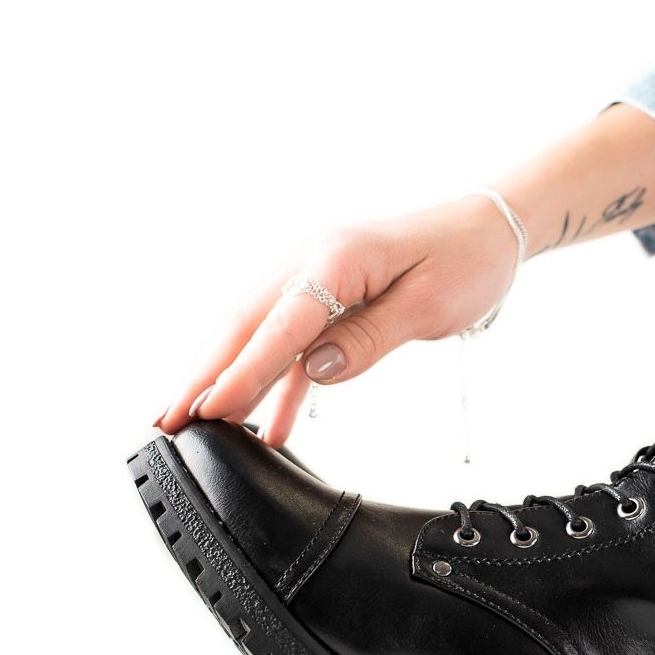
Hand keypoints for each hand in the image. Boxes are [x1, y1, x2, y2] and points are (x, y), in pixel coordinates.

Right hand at [154, 196, 516, 445]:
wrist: (489, 229)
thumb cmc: (466, 260)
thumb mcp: (427, 304)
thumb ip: (368, 338)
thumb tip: (316, 371)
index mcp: (335, 259)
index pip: (278, 325)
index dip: (240, 371)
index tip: (207, 409)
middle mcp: (313, 263)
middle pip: (246, 325)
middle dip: (203, 374)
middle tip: (165, 420)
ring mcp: (317, 279)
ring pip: (259, 335)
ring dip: (227, 378)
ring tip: (193, 423)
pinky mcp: (330, 297)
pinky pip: (295, 345)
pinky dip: (277, 383)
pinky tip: (268, 426)